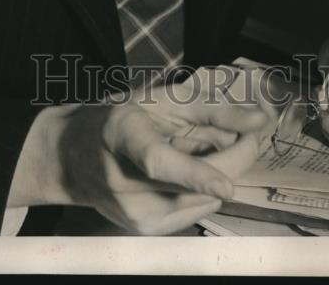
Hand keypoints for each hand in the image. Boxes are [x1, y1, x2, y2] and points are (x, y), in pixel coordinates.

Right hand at [8, 66, 277, 234]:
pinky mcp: (145, 230)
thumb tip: (260, 122)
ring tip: (194, 151)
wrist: (69, 157)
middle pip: (194, 184)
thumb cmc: (119, 118)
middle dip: (234, 157)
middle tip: (249, 131)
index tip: (228, 187)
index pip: (159, 162)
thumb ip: (212, 108)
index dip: (194, 174)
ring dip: (217, 175)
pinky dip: (202, 191)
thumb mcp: (160, 98)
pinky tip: (184, 174)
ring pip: (203, 199)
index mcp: (122, 134)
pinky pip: (195, 210)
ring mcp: (133, 212)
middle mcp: (124, 182)